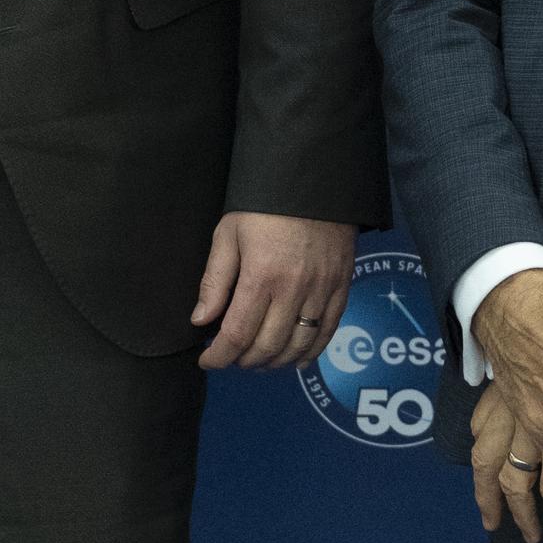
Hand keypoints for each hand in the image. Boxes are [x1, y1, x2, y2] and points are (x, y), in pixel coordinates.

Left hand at [190, 209, 358, 378]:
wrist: (314, 179)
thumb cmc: (264, 205)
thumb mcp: (229, 234)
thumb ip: (215, 280)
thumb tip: (200, 320)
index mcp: (261, 276)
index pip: (237, 334)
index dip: (219, 356)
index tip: (207, 361)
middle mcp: (294, 289)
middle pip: (268, 346)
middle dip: (244, 361)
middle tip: (231, 358)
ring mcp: (322, 290)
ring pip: (298, 346)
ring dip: (275, 362)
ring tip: (258, 361)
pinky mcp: (342, 287)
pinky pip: (328, 332)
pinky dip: (310, 353)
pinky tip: (295, 359)